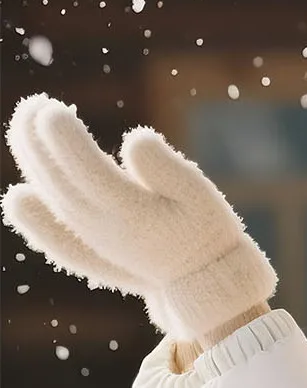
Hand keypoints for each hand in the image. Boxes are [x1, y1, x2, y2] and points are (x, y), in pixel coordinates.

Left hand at [1, 93, 276, 341]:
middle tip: (31, 104)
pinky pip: (54, 220)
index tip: (51, 110)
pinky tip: (19, 193)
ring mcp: (94, 236)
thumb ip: (168, 168)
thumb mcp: (201, 195)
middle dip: (39, 141)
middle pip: (60, 180)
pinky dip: (34, 204)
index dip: (66, 140)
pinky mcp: (92, 242)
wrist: (204, 282)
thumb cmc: (206, 231)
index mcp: (133, 212)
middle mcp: (105, 226)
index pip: (88, 171)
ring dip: (33, 159)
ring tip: (24, 121)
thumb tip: (134, 139)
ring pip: (53, 196)